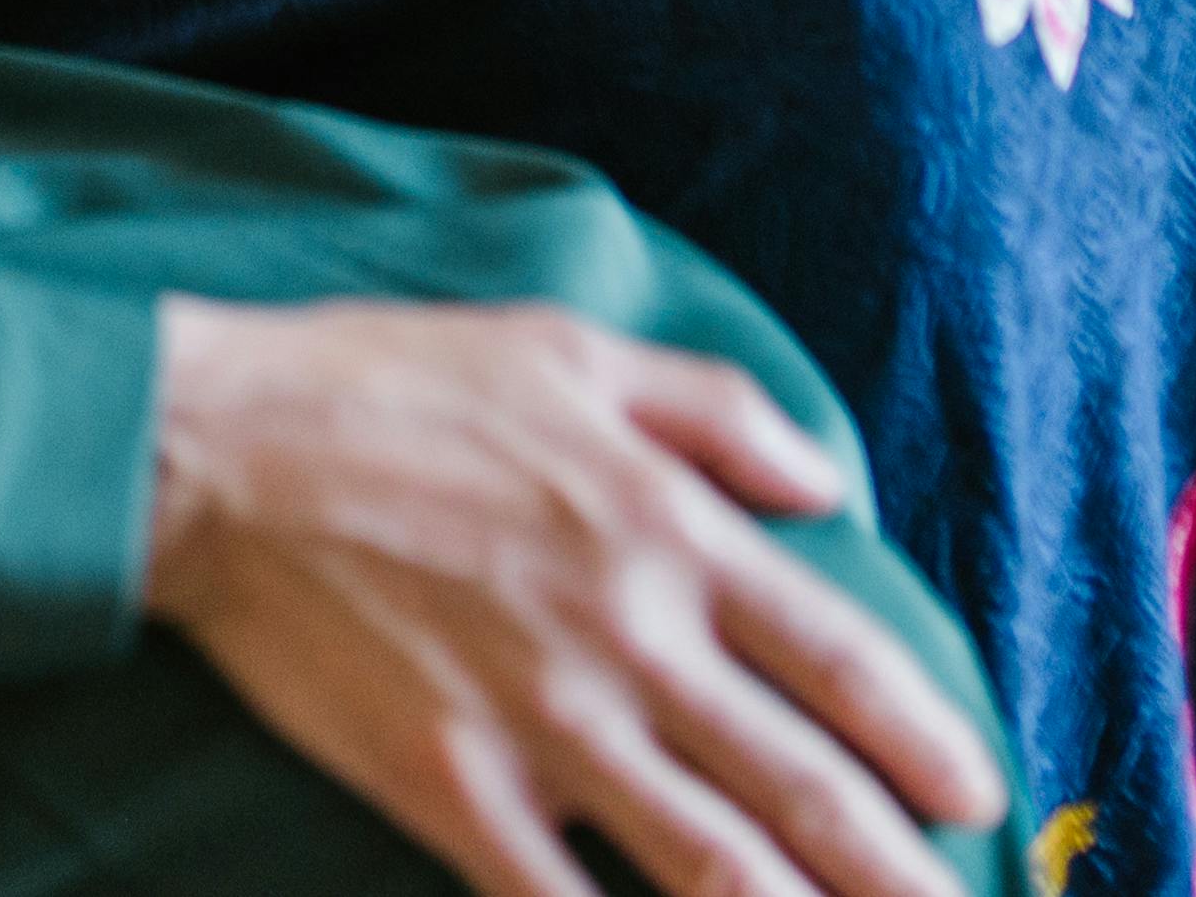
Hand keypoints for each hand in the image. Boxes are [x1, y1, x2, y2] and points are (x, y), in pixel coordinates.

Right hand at [145, 298, 995, 896]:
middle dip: (899, 873)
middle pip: (802, 787)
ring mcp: (543, 723)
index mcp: (667, 528)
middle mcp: (629, 637)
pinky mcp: (450, 785)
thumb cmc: (390, 382)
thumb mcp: (573, 351)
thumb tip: (828, 482)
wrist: (217, 445)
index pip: (838, 656)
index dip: (924, 734)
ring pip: (713, 866)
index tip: (978, 792)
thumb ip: (717, 412)